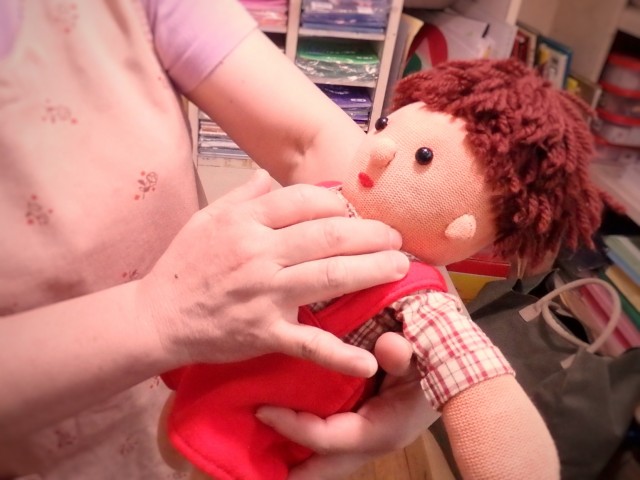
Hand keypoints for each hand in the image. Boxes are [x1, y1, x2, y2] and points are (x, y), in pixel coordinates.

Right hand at [136, 170, 408, 376]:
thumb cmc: (183, 265)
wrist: (158, 316)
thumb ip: (242, 197)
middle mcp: (259, 253)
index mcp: (245, 222)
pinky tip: (368, 362)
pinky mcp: (264, 333)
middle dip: (370, 234)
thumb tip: (269, 176)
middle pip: (328, 236)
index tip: (355, 211)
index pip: (305, 201)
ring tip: (399, 266)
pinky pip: (308, 344)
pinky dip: (339, 355)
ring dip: (371, 271)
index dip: (338, 203)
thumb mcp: (206, 219)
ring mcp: (264, 294)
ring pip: (329, 277)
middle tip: (395, 238)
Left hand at [256, 333, 434, 479]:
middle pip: (327, 464)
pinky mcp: (371, 422)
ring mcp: (373, 433)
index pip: (328, 437)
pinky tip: (292, 428)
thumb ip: (406, 355)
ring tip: (266, 453)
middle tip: (257, 471)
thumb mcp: (426, 355)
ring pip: (331, 455)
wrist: (462, 367)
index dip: (294, 427)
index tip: (263, 411)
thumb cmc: (441, 360)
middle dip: (295, 472)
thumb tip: (390, 347)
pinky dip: (313, 438)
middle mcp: (375, 438)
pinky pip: (336, 438)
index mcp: (383, 428)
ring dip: (301, 456)